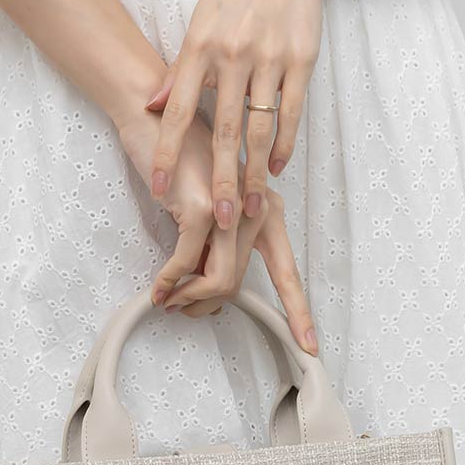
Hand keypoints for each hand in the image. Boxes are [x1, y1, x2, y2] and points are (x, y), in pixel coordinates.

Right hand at [118, 109, 318, 353]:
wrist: (154, 116)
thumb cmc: (180, 163)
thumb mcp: (209, 208)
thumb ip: (219, 245)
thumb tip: (211, 293)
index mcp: (265, 212)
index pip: (288, 273)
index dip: (299, 313)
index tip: (310, 348)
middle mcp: (257, 210)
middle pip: (238, 285)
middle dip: (205, 306)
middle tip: (182, 310)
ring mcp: (232, 209)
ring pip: (218, 281)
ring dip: (188, 298)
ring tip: (168, 298)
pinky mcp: (203, 208)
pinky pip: (187, 266)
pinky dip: (170, 284)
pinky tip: (158, 288)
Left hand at [144, 0, 321, 227]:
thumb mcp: (199, 27)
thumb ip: (178, 71)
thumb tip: (152, 105)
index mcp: (200, 50)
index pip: (177, 112)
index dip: (166, 153)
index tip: (159, 190)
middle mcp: (232, 58)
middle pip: (224, 132)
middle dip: (221, 181)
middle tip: (221, 221)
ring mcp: (268, 60)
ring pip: (260, 130)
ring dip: (256, 175)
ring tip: (252, 208)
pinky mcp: (301, 61)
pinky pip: (291, 114)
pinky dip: (284, 146)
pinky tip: (276, 171)